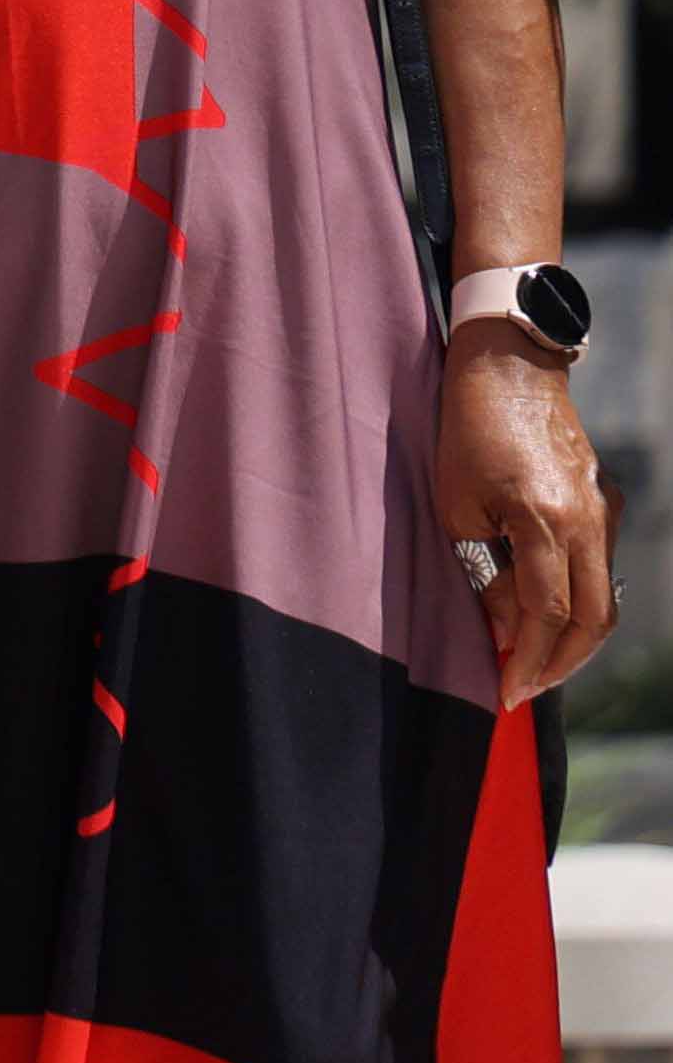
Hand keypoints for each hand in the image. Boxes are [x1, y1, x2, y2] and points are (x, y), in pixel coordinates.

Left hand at [438, 326, 618, 704]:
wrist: (510, 368)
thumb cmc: (466, 432)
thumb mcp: (457, 505)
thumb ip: (485, 570)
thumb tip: (504, 629)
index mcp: (545, 522)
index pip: (547, 615)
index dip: (528, 661)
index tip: (506, 693)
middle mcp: (589, 522)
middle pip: (593, 619)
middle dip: (561, 663)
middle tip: (525, 689)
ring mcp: (604, 512)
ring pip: (605, 599)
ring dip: (574, 639)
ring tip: (535, 663)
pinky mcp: (605, 503)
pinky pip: (600, 568)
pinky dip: (578, 602)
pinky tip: (546, 617)